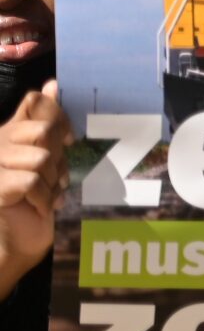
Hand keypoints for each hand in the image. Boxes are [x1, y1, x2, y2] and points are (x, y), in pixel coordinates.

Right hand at [0, 82, 68, 295]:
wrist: (11, 246)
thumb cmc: (31, 203)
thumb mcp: (44, 162)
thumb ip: (45, 124)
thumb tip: (52, 84)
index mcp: (8, 134)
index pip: (34, 103)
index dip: (58, 120)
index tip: (69, 141)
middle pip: (42, 131)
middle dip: (57, 159)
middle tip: (54, 180)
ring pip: (40, 158)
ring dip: (52, 183)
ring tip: (44, 197)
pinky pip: (31, 181)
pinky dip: (43, 198)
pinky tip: (39, 208)